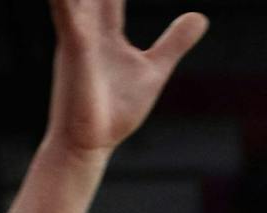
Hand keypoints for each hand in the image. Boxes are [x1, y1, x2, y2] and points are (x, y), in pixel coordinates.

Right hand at [44, 0, 207, 158]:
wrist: (91, 144)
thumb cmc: (117, 110)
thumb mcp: (154, 69)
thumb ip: (174, 42)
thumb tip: (201, 16)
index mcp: (105, 31)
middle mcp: (88, 28)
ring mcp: (79, 36)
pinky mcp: (74, 49)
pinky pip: (67, 15)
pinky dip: (65, 2)